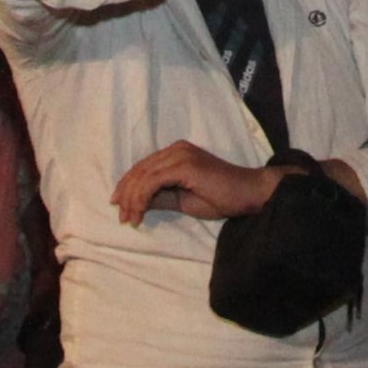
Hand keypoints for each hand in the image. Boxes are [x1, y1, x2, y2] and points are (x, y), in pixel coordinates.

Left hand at [111, 141, 281, 226]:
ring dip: (132, 199)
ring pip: (143, 175)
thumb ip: (161, 197)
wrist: (248, 193)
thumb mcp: (183, 199)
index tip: (120, 208)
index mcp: (176, 153)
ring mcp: (180, 154)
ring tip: (130, 219)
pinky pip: (153, 180)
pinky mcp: (184, 165)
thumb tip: (137, 203)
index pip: (143, 168)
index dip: (127, 187)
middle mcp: (176, 149)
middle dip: (126, 195)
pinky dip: (142, 197)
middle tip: (123, 218)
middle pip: (139, 170)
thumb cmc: (221, 198)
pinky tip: (141, 212)